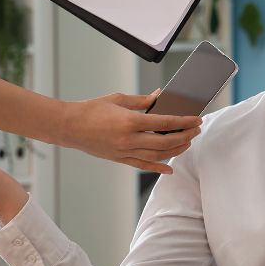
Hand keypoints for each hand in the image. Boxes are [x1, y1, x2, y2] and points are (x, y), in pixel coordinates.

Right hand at [57, 91, 202, 173]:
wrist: (68, 126)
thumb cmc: (91, 110)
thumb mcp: (118, 99)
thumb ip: (143, 100)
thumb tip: (161, 96)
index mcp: (129, 121)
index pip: (164, 123)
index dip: (183, 121)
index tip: (196, 119)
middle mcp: (128, 139)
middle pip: (164, 141)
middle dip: (184, 136)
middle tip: (196, 130)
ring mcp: (124, 152)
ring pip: (156, 155)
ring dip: (175, 150)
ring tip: (187, 143)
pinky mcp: (119, 159)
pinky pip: (142, 165)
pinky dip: (157, 167)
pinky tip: (169, 169)